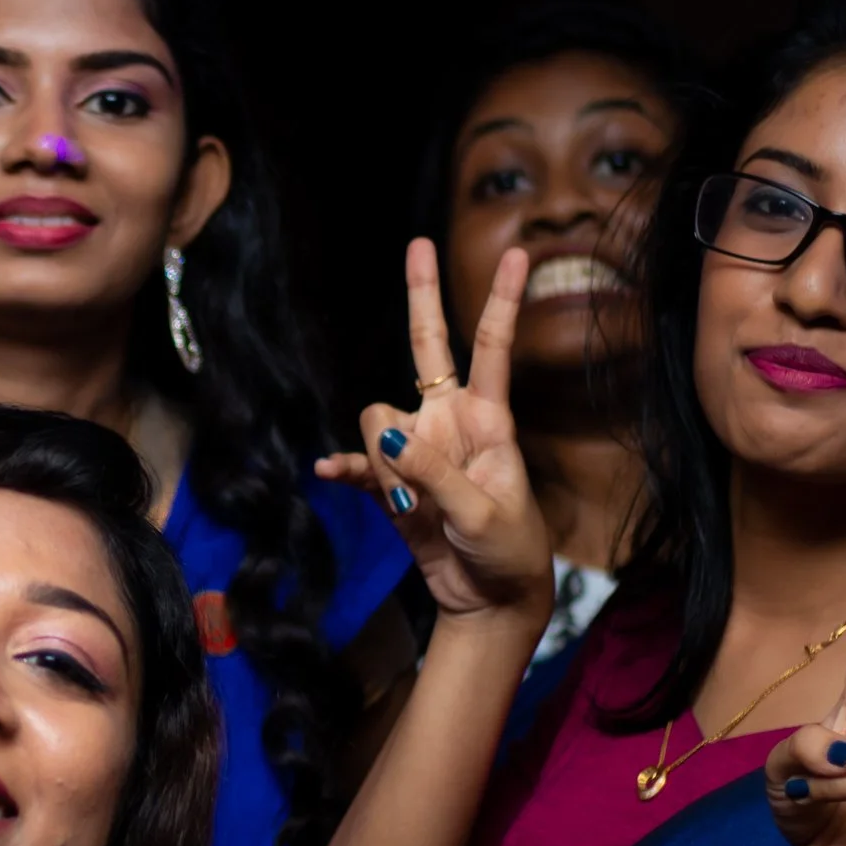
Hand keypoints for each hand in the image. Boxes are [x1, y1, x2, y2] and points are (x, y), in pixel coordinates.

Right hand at [314, 240, 551, 624]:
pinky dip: (345, 468)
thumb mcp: (482, 513)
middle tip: (417, 244)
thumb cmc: (507, 552)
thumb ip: (434, 472)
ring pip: (377, 419)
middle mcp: (449, 422)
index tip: (516, 253)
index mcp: (487, 422)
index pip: (491, 349)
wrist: (490, 601)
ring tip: (414, 506)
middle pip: (428, 347)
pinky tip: (329, 474)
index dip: (501, 300)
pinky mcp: (392, 482)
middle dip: (422, 297)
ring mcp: (417, 449)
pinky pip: (356, 462)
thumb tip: (385, 433)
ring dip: (383, 459)